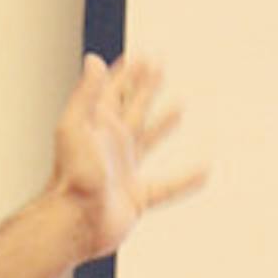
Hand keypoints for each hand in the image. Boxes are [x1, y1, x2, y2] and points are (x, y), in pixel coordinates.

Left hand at [48, 53, 207, 261]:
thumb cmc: (72, 178)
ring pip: (149, 140)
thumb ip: (86, 94)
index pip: (113, 91)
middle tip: (160, 65)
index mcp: (97, 127)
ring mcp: (124, 171)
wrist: (75, 223)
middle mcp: (112, 146)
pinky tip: (205, 170)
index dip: (126, 73)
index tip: (140, 54)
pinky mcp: (137, 197)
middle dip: (146, 86)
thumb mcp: (77, 127)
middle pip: (134, 108)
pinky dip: (186, 180)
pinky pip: (168, 186)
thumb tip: (93, 60)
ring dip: (163, 122)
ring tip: (179, 106)